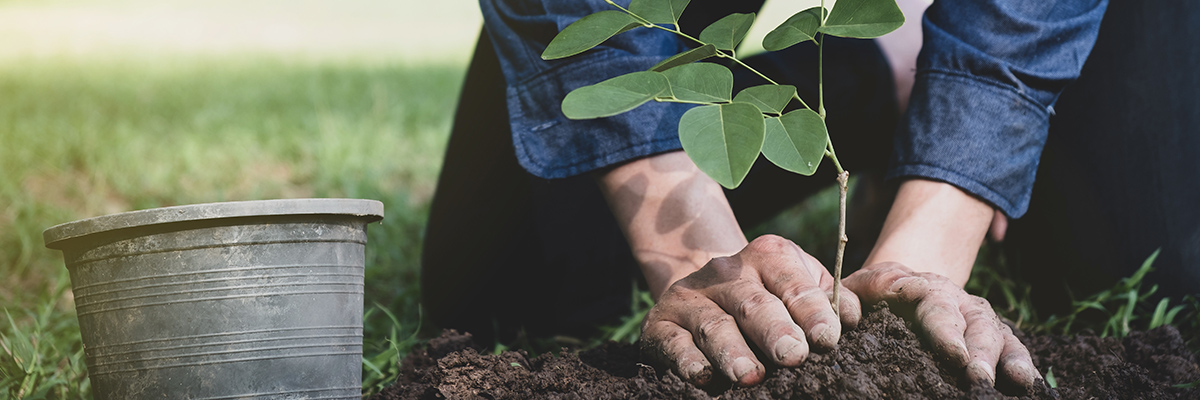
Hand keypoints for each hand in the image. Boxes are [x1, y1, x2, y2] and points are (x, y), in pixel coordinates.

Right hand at [640, 235, 860, 385]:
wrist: (705, 295)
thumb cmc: (773, 300)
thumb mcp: (805, 287)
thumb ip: (835, 300)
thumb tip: (852, 317)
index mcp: (768, 256)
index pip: (792, 282)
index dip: (811, 310)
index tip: (828, 338)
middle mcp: (726, 271)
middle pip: (752, 303)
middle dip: (774, 331)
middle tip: (793, 356)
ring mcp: (689, 296)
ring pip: (713, 324)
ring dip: (732, 351)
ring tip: (750, 376)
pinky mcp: (660, 324)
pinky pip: (672, 342)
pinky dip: (686, 359)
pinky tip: (702, 376)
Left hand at [842, 262, 1038, 388]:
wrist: (888, 284)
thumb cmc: (861, 296)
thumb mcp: (847, 292)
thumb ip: (841, 303)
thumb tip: (842, 324)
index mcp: (912, 284)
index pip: (933, 301)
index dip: (946, 327)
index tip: (954, 355)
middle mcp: (949, 295)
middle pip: (972, 317)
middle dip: (979, 348)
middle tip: (978, 377)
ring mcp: (970, 313)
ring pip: (995, 329)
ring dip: (1005, 355)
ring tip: (1014, 381)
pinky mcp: (985, 332)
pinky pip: (1008, 343)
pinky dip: (1020, 361)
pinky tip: (1026, 382)